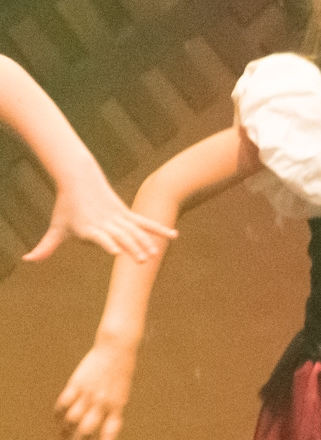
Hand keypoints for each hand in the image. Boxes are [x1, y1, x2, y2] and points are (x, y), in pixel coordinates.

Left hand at [27, 176, 172, 265]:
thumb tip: (27, 260)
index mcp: (88, 228)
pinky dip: (158, 229)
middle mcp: (105, 223)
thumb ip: (45, 246)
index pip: (100, 237)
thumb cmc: (67, 207)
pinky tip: (173, 237)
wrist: (79, 178)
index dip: (107, 244)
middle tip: (142, 261)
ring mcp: (118, 217)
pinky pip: (145, 223)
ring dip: (145, 242)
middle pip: (121, 236)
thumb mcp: (57, 227)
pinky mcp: (126, 214)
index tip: (115, 252)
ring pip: (135, 231)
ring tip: (154, 255)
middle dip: (132, 247)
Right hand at [55, 336, 137, 439]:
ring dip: (66, 430)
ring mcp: (89, 394)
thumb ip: (110, 409)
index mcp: (118, 407)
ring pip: (72, 419)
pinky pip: (64, 403)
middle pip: (87, 430)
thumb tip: (94, 424)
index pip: (110, 433)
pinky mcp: (77, 384)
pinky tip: (58, 418)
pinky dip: (59, 412)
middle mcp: (103, 403)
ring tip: (63, 436)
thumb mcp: (121, 394)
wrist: (117, 350)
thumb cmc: (121, 374)